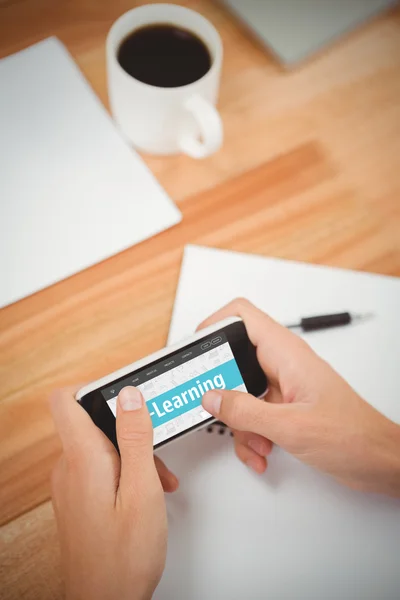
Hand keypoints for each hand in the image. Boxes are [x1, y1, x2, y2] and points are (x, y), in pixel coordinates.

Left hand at [51, 385, 176, 599]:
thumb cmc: (123, 557)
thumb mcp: (142, 490)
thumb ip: (136, 438)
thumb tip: (129, 396)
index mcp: (82, 459)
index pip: (66, 400)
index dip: (94, 385)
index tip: (124, 390)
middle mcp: (69, 468)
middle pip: (92, 422)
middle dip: (129, 429)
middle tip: (155, 445)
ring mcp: (71, 485)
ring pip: (100, 447)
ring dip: (133, 454)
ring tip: (158, 479)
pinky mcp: (78, 498)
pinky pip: (99, 469)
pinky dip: (125, 471)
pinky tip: (146, 491)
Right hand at [199, 299, 399, 495]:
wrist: (379, 460)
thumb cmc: (353, 435)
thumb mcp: (291, 426)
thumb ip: (246, 412)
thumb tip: (212, 397)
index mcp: (286, 354)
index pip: (242, 315)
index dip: (214, 324)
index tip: (194, 347)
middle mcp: (283, 365)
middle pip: (234, 359)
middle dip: (221, 388)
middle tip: (211, 403)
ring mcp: (284, 387)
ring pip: (241, 393)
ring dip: (239, 422)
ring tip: (253, 440)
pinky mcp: (285, 408)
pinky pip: (253, 414)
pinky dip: (251, 435)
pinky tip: (262, 450)